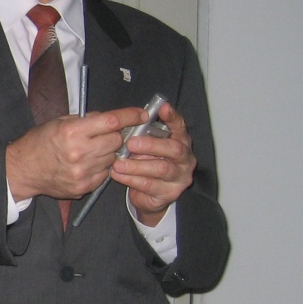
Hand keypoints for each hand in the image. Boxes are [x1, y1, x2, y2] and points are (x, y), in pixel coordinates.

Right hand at [6, 107, 146, 201]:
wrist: (23, 170)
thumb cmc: (39, 142)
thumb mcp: (59, 122)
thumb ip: (87, 120)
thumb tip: (112, 120)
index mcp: (73, 132)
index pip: (112, 122)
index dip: (131, 116)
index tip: (142, 114)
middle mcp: (79, 153)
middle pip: (116, 141)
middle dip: (115, 136)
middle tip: (105, 136)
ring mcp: (82, 172)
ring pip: (113, 159)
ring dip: (108, 153)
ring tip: (91, 151)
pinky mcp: (83, 187)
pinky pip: (105, 175)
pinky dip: (101, 168)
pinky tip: (87, 164)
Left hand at [110, 100, 195, 224]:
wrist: (148, 196)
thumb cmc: (146, 164)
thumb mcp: (145, 147)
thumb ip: (141, 135)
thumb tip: (124, 123)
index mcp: (180, 142)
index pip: (180, 126)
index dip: (172, 117)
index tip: (162, 108)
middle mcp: (185, 159)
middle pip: (174, 149)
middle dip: (152, 145)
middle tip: (130, 144)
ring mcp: (179, 177)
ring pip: (161, 169)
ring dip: (137, 165)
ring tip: (118, 163)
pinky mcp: (169, 193)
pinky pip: (149, 185)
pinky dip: (131, 179)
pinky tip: (117, 174)